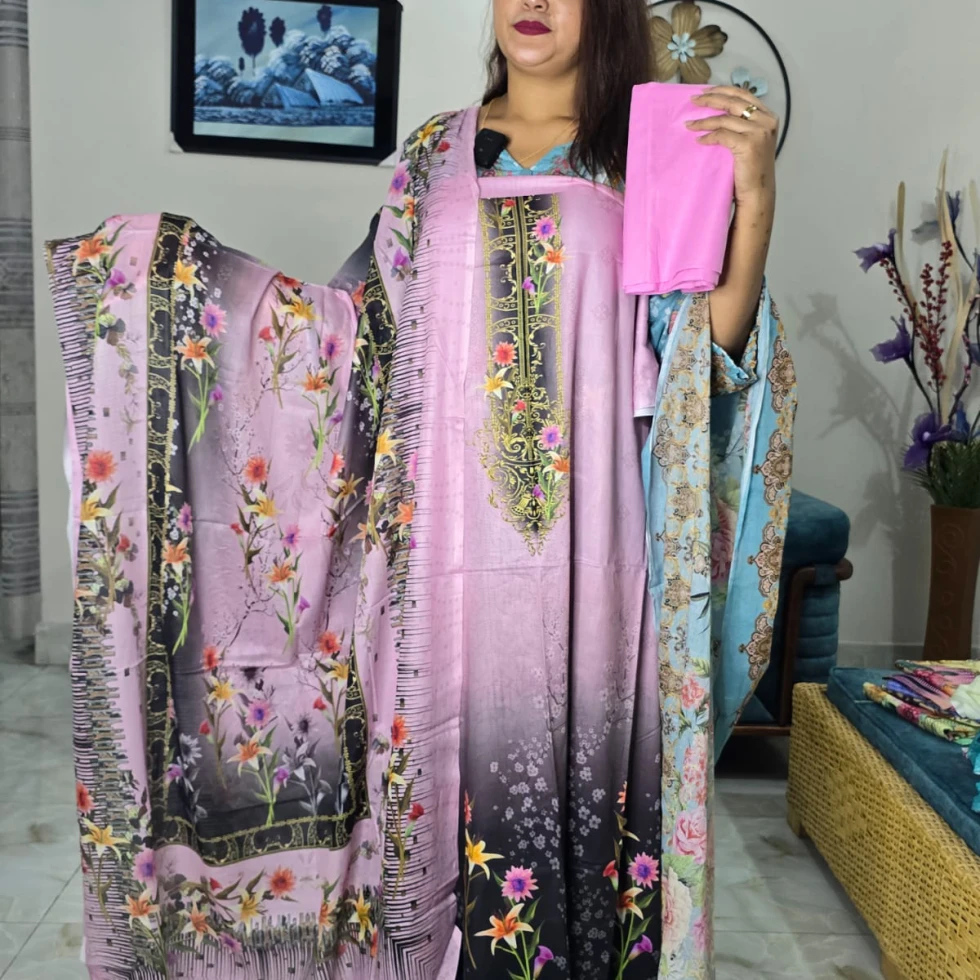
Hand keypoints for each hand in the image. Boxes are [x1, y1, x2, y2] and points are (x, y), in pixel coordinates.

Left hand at [686, 86, 777, 206]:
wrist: (757, 192)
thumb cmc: (751, 169)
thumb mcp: (752, 140)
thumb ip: (743, 124)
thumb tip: (720, 110)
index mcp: (768, 116)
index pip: (743, 95)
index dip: (723, 90)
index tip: (706, 91)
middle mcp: (766, 121)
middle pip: (733, 101)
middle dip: (711, 98)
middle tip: (693, 100)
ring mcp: (759, 132)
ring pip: (725, 118)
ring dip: (704, 120)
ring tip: (689, 124)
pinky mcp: (748, 144)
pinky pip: (721, 135)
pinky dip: (708, 137)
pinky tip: (699, 140)